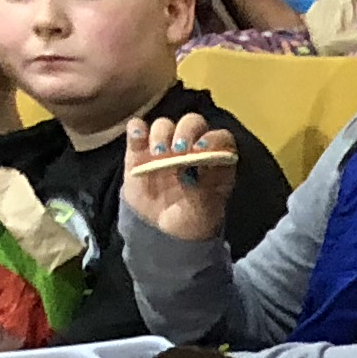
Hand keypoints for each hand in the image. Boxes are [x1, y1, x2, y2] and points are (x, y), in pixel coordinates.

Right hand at [122, 112, 239, 238]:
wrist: (163, 233)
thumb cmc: (192, 221)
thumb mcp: (205, 213)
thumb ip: (204, 190)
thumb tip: (193, 163)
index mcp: (215, 161)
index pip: (221, 138)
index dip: (213, 139)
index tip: (202, 150)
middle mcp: (191, 148)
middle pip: (192, 123)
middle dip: (186, 131)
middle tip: (179, 150)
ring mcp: (165, 147)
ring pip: (164, 125)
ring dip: (161, 134)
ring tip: (159, 155)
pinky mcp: (139, 151)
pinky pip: (137, 131)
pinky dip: (136, 129)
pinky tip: (137, 136)